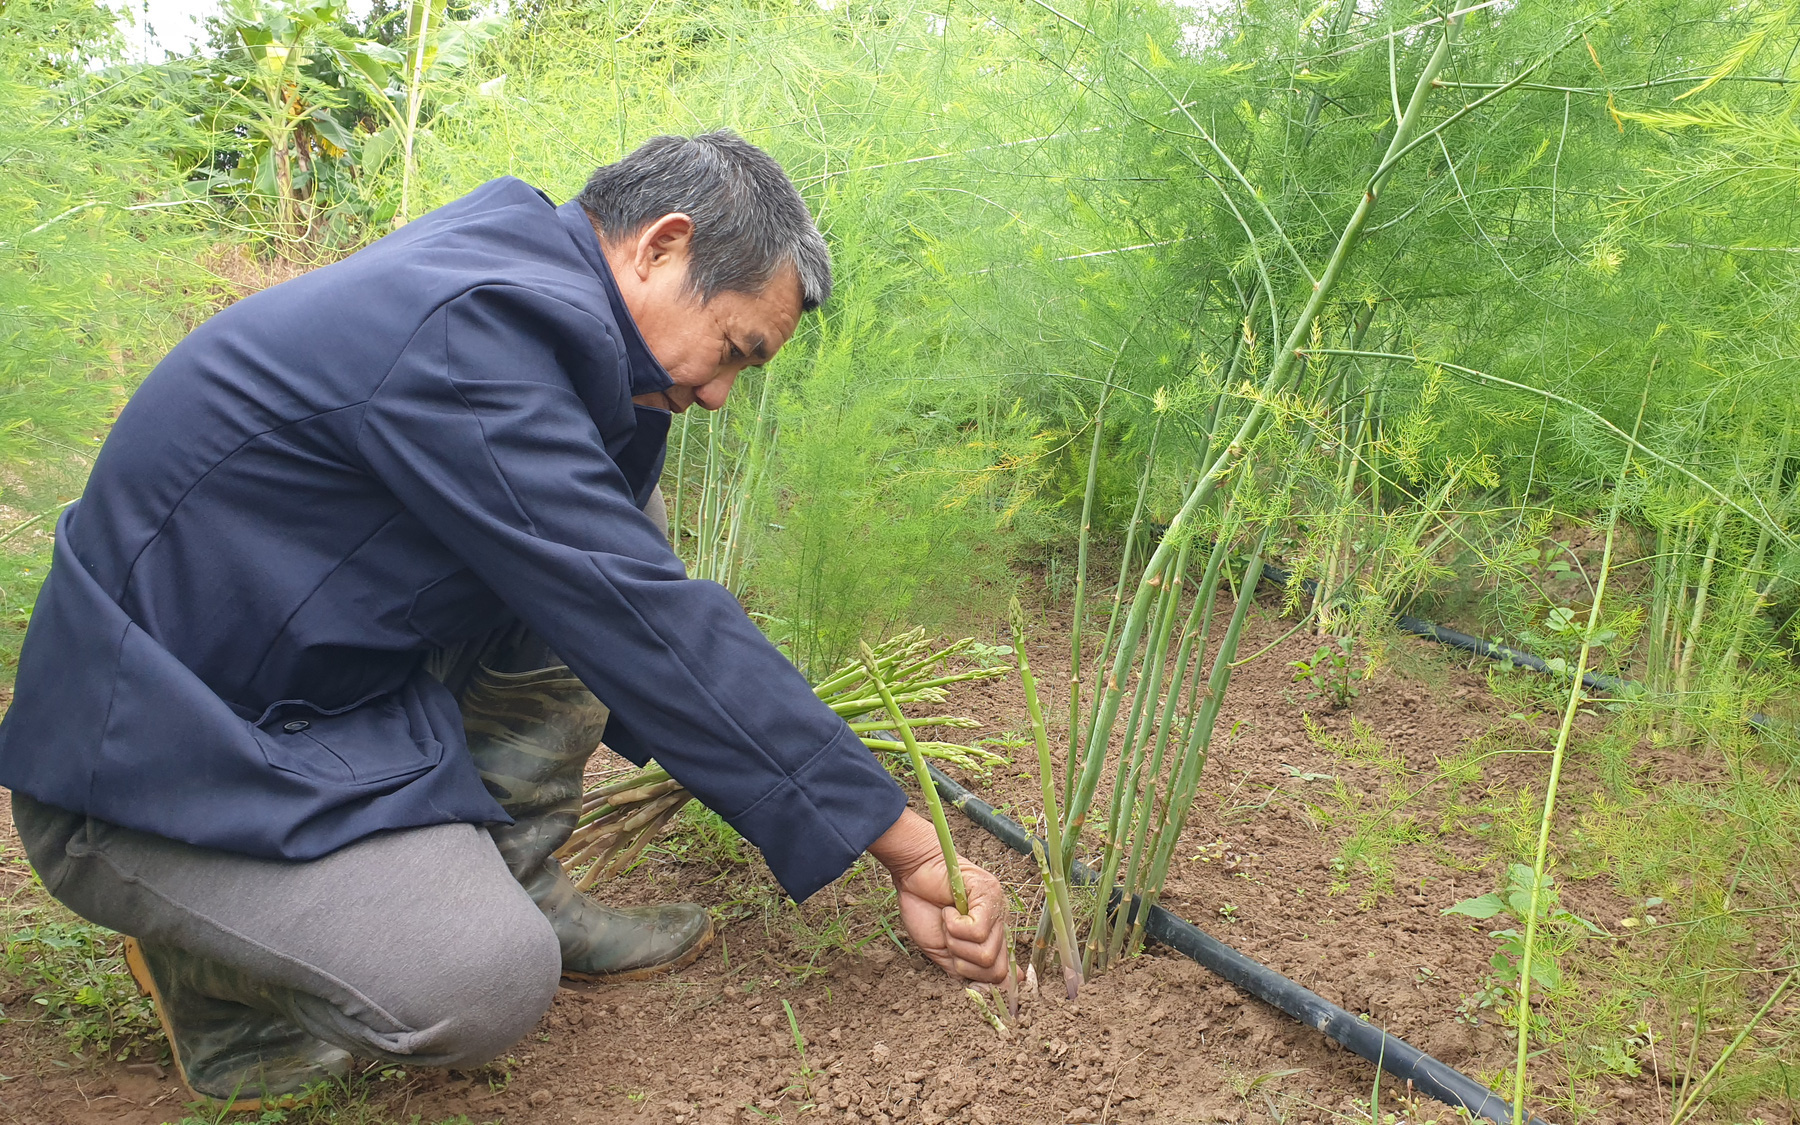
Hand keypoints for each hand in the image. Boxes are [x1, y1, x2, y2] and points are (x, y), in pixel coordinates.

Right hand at [868, 809, 1010, 984]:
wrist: (911, 873)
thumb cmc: (924, 908)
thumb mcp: (946, 952)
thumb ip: (970, 970)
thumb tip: (1007, 988)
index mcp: (991, 938)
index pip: (1003, 974)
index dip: (983, 979)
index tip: (963, 969)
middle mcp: (999, 924)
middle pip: (995, 970)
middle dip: (964, 963)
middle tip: (949, 939)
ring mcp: (997, 908)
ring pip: (985, 954)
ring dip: (957, 943)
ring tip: (947, 921)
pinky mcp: (989, 894)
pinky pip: (976, 932)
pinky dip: (954, 925)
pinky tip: (949, 909)